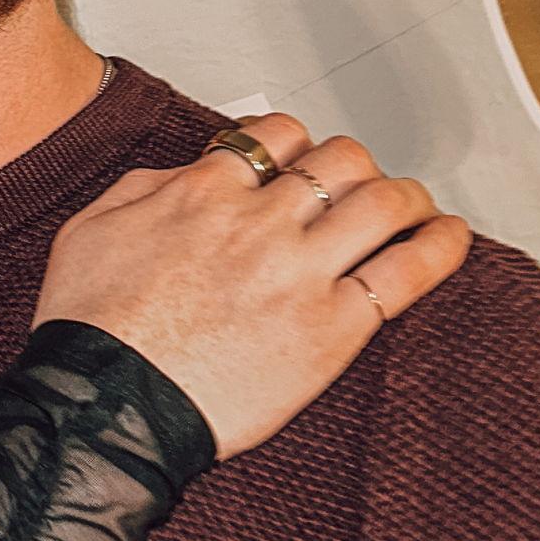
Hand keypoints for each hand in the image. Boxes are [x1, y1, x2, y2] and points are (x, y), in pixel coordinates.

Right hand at [34, 112, 469, 458]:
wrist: (106, 405)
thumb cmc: (89, 329)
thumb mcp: (90, 230)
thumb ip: (146, 187)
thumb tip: (189, 171)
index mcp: (203, 191)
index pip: (276, 136)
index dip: (296, 142)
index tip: (300, 160)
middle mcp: (260, 220)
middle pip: (339, 162)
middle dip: (355, 166)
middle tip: (359, 185)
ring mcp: (302, 272)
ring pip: (384, 203)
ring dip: (408, 197)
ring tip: (416, 206)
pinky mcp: (333, 329)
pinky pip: (407, 273)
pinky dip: (440, 247)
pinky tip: (450, 237)